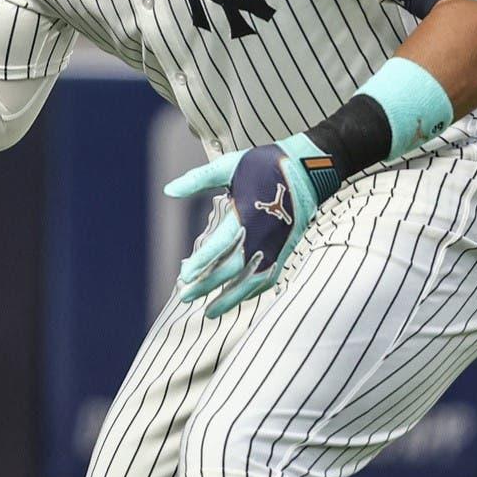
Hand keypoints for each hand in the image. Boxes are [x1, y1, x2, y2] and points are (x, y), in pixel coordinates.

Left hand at [162, 133, 341, 316]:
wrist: (309, 167)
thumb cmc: (265, 164)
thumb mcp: (229, 166)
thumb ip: (197, 179)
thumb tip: (167, 190)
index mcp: (246, 213)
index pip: (221, 245)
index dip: (202, 262)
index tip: (184, 275)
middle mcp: (263, 233)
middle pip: (233, 268)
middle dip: (208, 285)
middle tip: (185, 297)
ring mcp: (277, 244)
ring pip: (253, 280)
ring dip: (230, 298)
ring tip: (209, 313)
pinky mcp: (287, 249)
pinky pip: (269, 277)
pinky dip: (253, 291)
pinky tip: (237, 298)